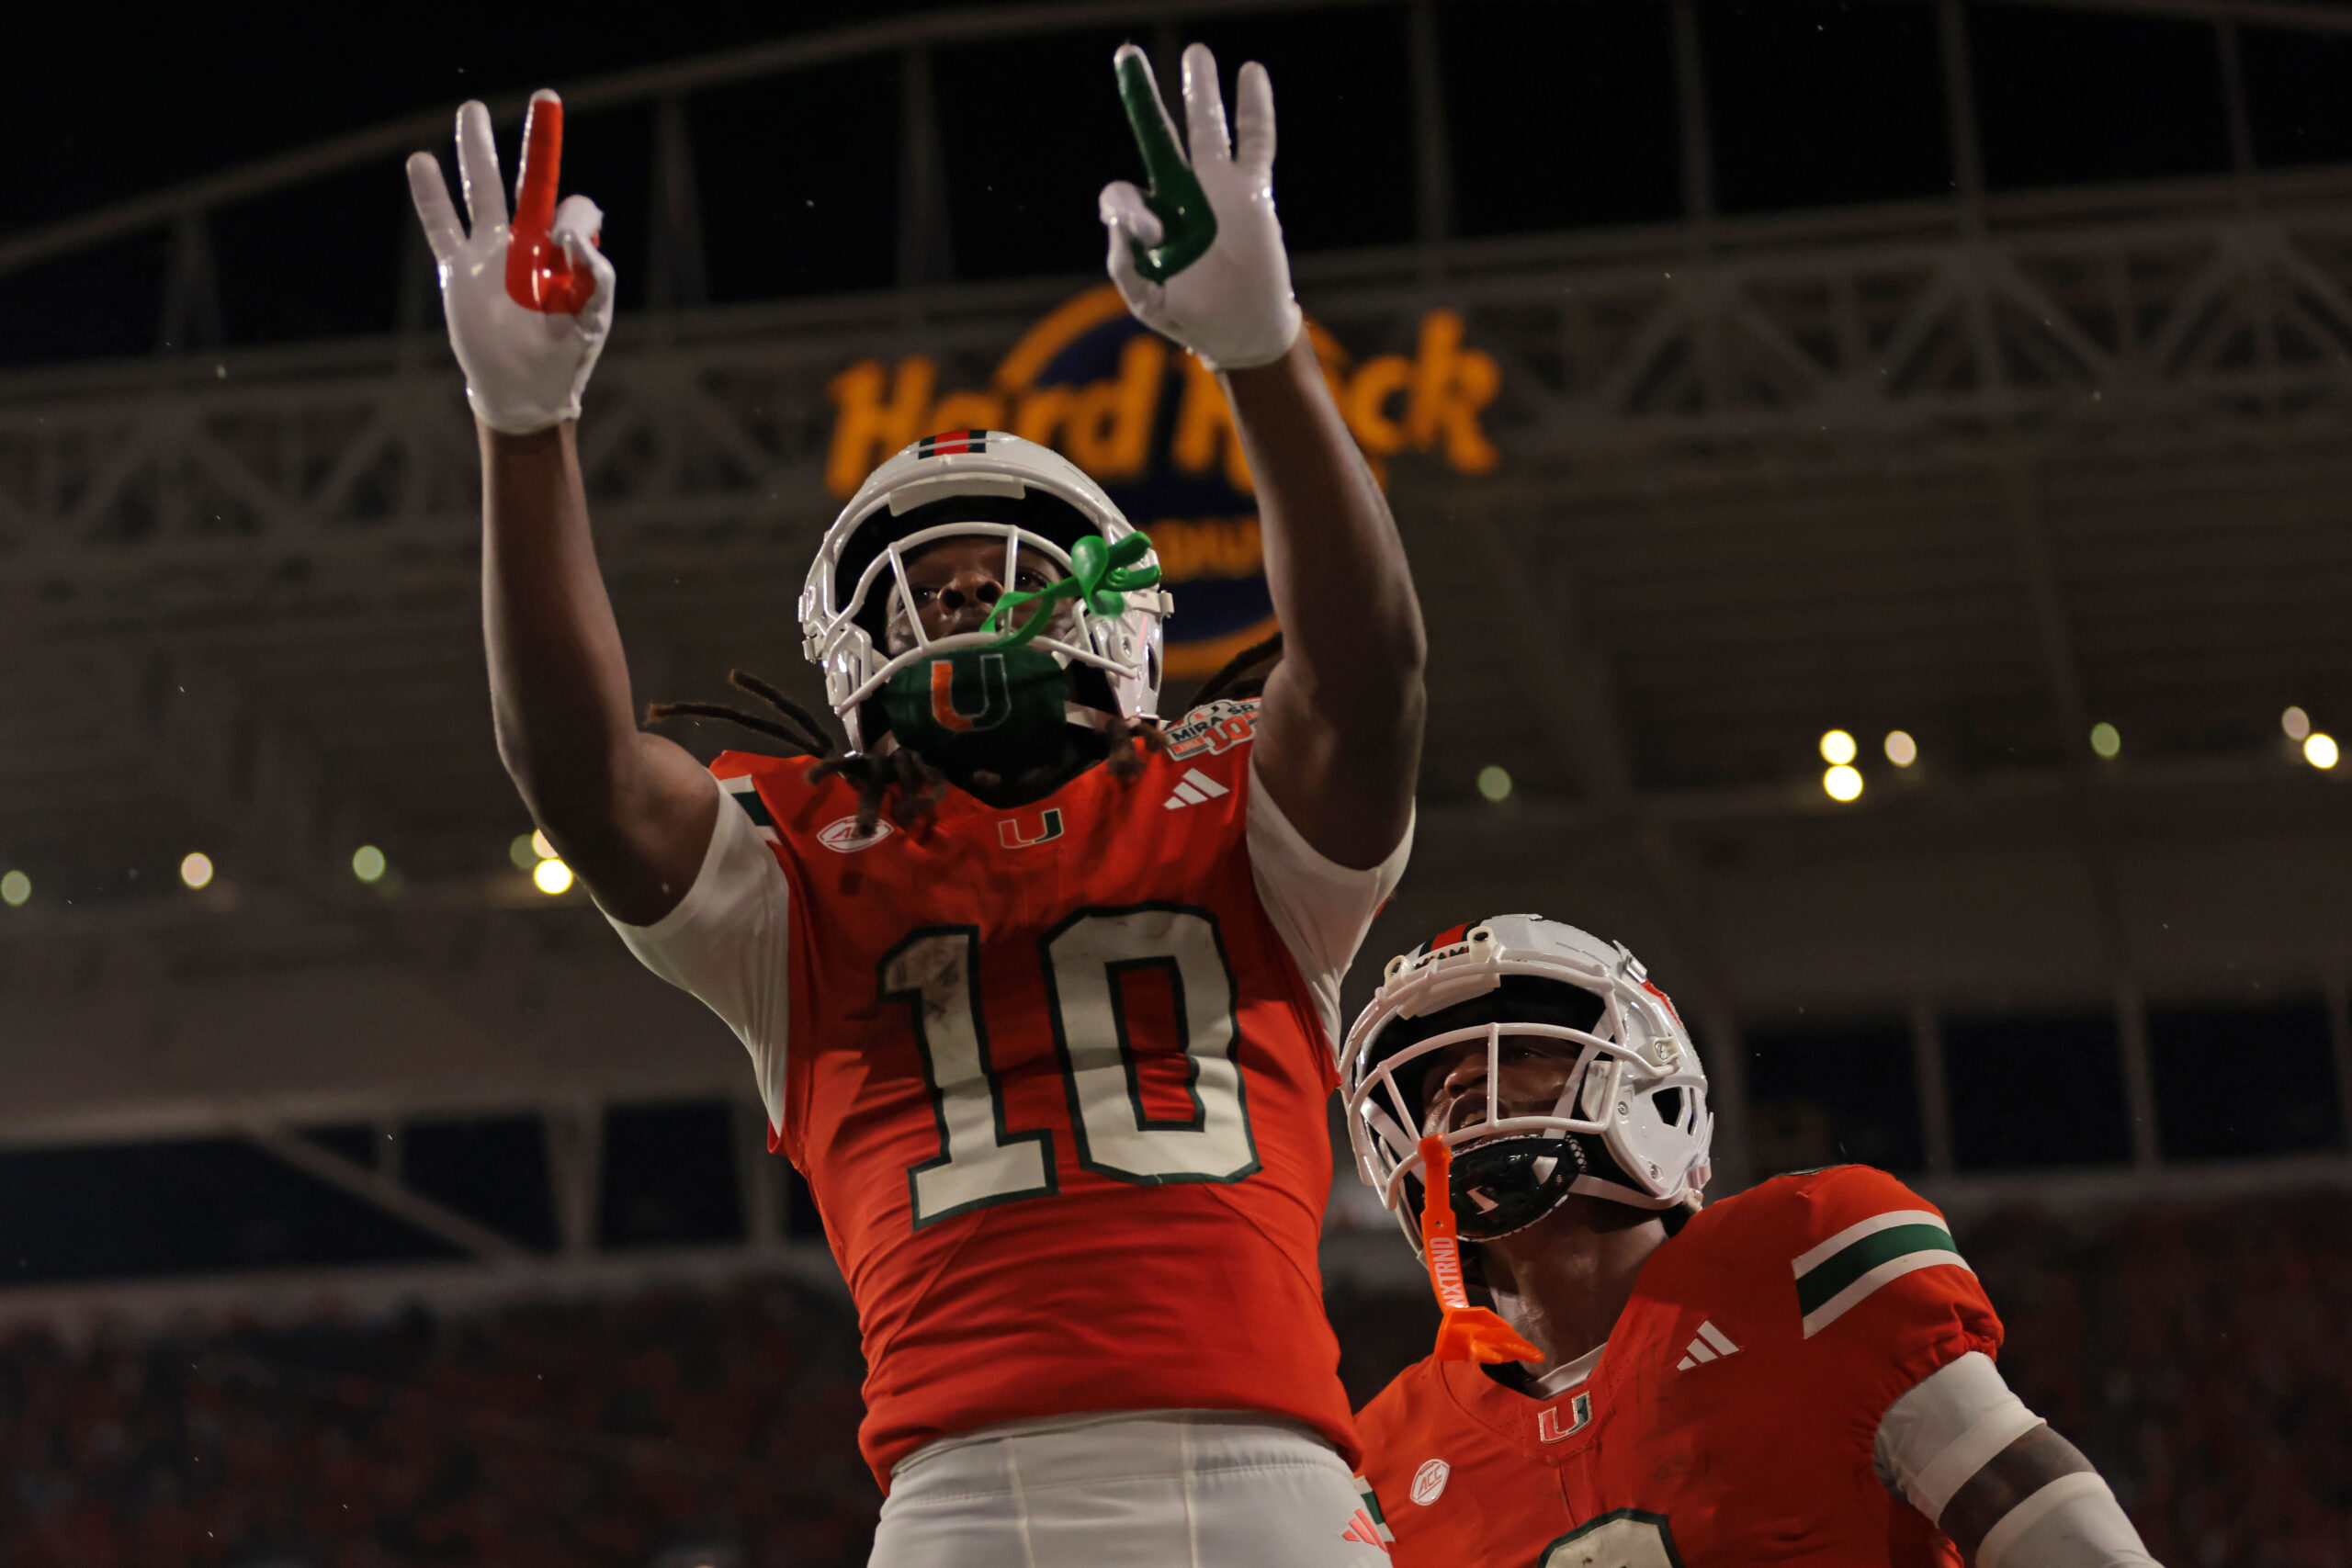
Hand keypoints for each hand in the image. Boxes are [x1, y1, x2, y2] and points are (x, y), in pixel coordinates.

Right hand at [407, 90, 614, 434]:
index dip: (577, 218)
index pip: (574, 211)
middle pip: (530, 182)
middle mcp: (526, 245)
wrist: (523, 390)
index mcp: (563, 254)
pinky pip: (441, 226)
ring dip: (478, 150)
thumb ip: (595, 276)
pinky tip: (421, 161)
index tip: (573, 245)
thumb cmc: (563, 356)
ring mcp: (489, 254)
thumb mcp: (592, 318)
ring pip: (483, 190)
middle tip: (546, 98)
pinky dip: (430, 195)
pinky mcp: (459, 271)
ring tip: (473, 109)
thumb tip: (570, 230)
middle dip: (539, 143)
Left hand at [1100, 43, 1300, 371]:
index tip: (1152, 233)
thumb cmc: (1193, 317)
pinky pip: (1255, 143)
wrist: (1244, 333)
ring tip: (1196, 55)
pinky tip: (1250, 73)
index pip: (1126, 197)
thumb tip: (1121, 223)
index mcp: (1149, 223)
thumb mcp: (1150, 303)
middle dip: (1142, 100)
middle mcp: (1180, 198)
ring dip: (1201, 93)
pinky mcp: (1253, 194)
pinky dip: (1254, 109)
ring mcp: (1217, 191)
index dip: (1129, 208)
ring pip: (1207, 130)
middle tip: (1127, 57)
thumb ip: (1126, 268)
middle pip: (1159, 139)